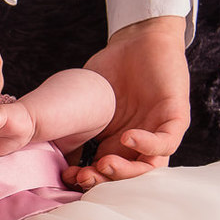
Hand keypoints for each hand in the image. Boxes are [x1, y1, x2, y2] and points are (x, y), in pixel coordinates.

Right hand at [63, 16, 190, 188]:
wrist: (140, 38)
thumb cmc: (112, 68)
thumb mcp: (87, 101)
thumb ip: (72, 123)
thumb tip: (44, 145)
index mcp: (117, 144)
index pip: (106, 174)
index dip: (87, 179)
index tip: (67, 175)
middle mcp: (139, 144)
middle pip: (127, 177)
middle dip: (105, 181)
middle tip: (84, 176)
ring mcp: (158, 131)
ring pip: (149, 167)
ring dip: (127, 172)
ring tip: (104, 164)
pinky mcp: (176, 117)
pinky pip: (167, 141)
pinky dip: (148, 144)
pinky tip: (128, 137)